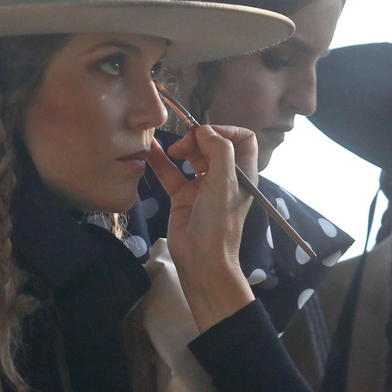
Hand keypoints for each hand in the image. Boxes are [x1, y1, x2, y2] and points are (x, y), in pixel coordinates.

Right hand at [147, 124, 258, 331]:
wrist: (202, 261)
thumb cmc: (218, 223)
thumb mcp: (224, 182)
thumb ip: (219, 150)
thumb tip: (204, 131)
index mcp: (243, 173)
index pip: (242, 139)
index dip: (225, 130)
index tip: (205, 136)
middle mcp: (225, 177)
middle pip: (214, 143)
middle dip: (199, 138)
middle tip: (185, 147)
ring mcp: (203, 186)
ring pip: (192, 156)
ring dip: (181, 147)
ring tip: (173, 152)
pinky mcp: (183, 196)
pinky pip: (171, 172)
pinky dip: (161, 160)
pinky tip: (149, 149)